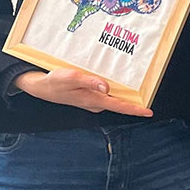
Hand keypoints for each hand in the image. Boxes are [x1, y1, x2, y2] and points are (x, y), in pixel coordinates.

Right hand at [14, 69, 152, 116]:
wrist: (41, 87)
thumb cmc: (55, 81)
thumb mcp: (71, 77)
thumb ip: (90, 82)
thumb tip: (107, 88)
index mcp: (93, 100)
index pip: (118, 106)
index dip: (135, 110)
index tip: (148, 112)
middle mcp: (95, 103)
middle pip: (119, 104)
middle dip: (134, 101)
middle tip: (148, 93)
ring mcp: (92, 101)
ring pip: (113, 98)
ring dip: (124, 94)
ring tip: (137, 85)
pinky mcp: (89, 97)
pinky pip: (106, 95)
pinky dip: (113, 90)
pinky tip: (116, 82)